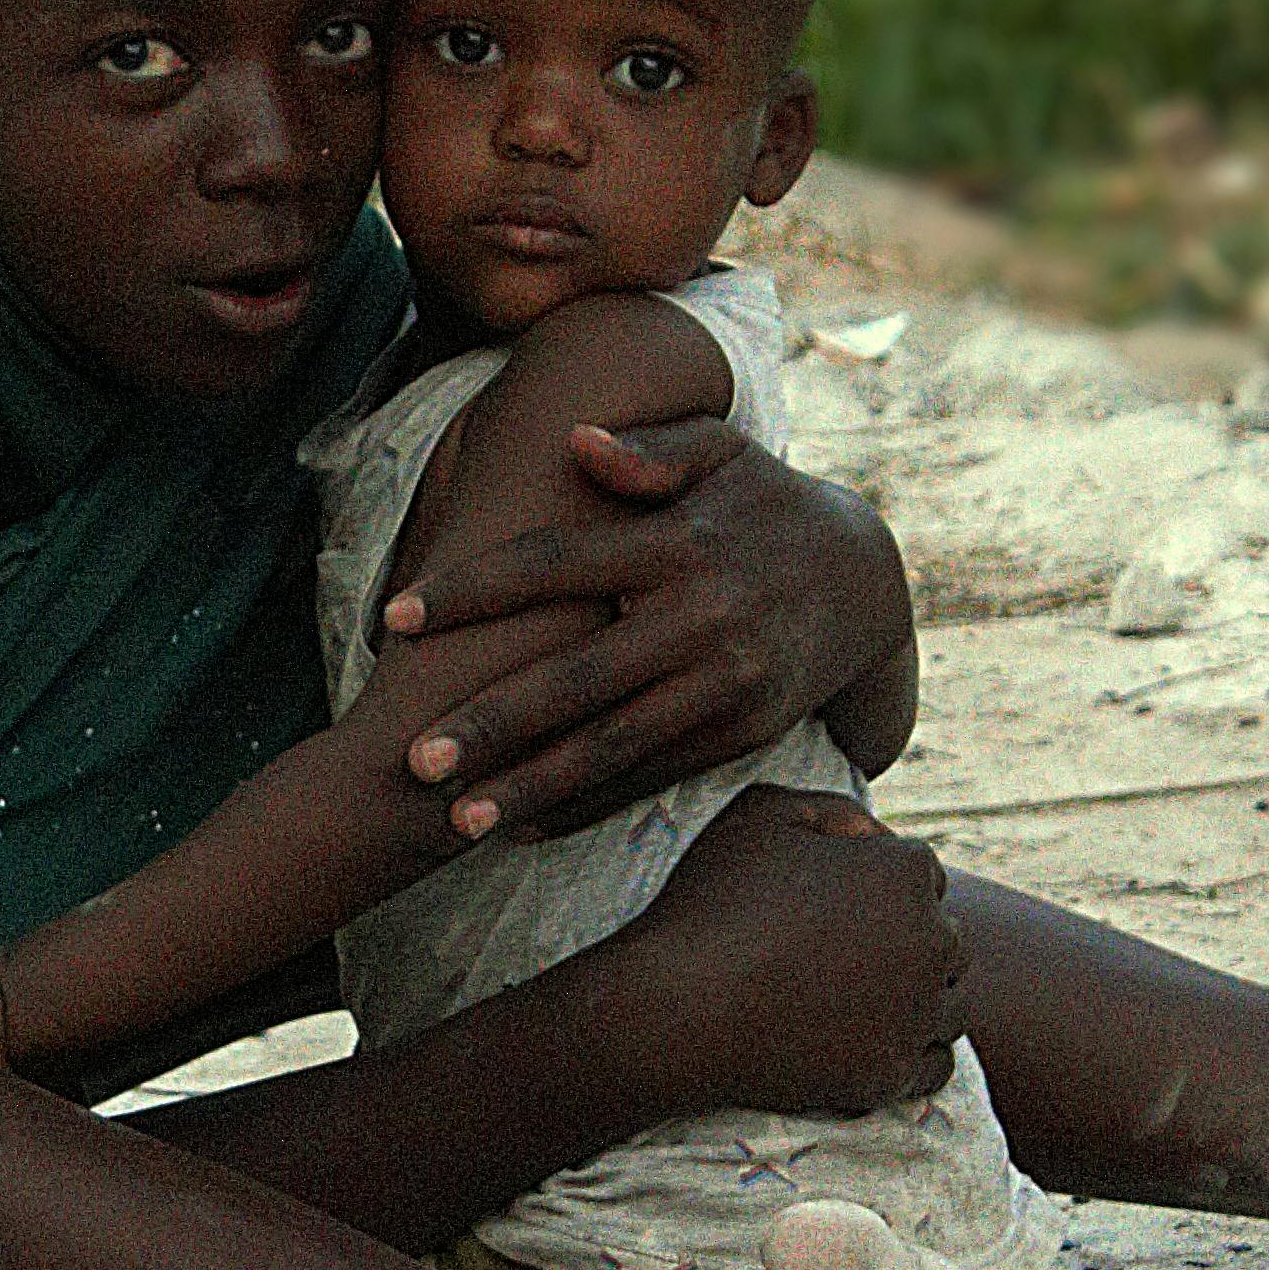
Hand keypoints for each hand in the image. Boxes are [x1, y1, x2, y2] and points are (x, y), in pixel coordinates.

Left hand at [383, 420, 913, 839]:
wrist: (872, 583)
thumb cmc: (767, 504)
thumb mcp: (724, 454)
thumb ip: (650, 451)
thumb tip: (576, 442)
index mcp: (680, 544)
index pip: (556, 563)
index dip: (473, 590)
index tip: (396, 615)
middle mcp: (703, 621)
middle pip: (578, 678)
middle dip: (492, 724)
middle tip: (413, 759)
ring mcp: (726, 686)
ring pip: (613, 746)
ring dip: (533, 787)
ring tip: (460, 821)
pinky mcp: (741, 734)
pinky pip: (651, 776)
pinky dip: (587, 805)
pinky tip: (525, 827)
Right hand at [605, 783, 961, 1119]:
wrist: (675, 1009)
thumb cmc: (711, 903)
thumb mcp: (760, 815)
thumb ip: (832, 809)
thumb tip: (875, 834)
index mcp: (907, 873)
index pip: (921, 875)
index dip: (875, 887)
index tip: (830, 908)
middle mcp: (932, 941)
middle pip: (943, 939)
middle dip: (904, 944)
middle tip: (838, 958)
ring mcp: (918, 1015)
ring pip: (947, 1004)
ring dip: (915, 1003)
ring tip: (852, 1004)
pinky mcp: (893, 1074)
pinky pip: (936, 1066)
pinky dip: (912, 1057)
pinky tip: (871, 1045)